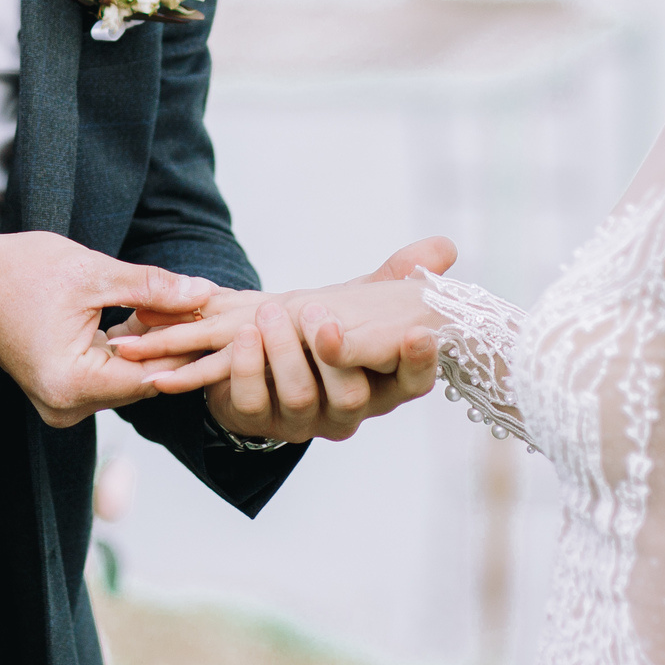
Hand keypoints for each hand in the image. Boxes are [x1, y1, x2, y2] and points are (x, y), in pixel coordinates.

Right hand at [0, 229, 221, 428]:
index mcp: (72, 384)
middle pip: (144, 379)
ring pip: (130, 375)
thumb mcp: (93, 273)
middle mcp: (66, 406)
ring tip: (189, 307)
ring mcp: (63, 403)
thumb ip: (152, 289)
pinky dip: (131, 345)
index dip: (189, 346)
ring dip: (155, 343)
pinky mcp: (63, 390)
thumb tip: (205, 292)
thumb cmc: (18, 272)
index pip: (152, 374)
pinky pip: (111, 372)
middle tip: (215, 310)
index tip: (224, 321)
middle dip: (176, 344)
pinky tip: (155, 313)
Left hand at [114, 237, 454, 442]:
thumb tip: (444, 246)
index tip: (418, 334)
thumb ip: (403, 274)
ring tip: (264, 320)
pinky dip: (226, 372)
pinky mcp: (254, 414)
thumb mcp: (370, 300)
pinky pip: (241, 401)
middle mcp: (347, 410)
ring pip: (296, 397)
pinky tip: (220, 346)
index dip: (419, 361)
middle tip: (318, 314)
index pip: (414, 380)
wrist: (271, 361)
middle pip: (350, 395)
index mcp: (384, 383)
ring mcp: (300, 418)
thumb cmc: (334, 326)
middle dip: (332, 354)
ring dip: (278, 355)